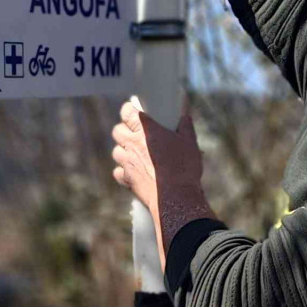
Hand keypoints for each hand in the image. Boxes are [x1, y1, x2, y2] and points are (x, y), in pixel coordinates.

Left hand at [111, 96, 214, 267]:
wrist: (176, 196)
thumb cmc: (184, 167)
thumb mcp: (190, 143)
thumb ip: (185, 126)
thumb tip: (184, 115)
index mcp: (146, 131)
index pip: (127, 112)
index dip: (128, 109)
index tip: (133, 110)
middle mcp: (132, 145)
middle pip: (117, 131)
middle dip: (124, 130)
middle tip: (134, 133)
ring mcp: (128, 163)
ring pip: (116, 151)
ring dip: (123, 150)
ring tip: (135, 153)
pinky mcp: (127, 179)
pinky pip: (118, 172)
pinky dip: (123, 171)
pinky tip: (133, 172)